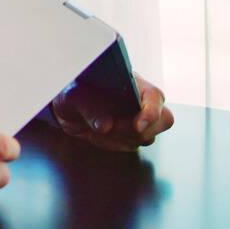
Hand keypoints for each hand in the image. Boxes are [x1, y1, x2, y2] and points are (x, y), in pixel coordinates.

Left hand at [50, 74, 173, 150]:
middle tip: (111, 128)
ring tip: (95, 128)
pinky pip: (130, 146)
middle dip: (137, 130)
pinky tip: (96, 134)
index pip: (154, 96)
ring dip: (119, 138)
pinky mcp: (131, 135)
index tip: (138, 125)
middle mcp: (141, 100)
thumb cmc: (72, 93)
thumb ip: (89, 108)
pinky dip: (112, 144)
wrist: (66, 109)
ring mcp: (139, 119)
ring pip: (145, 137)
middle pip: (163, 120)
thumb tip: (105, 126)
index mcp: (132, 82)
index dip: (151, 112)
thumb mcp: (74, 95)